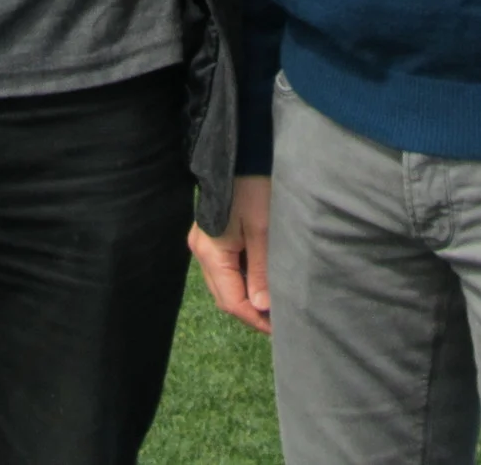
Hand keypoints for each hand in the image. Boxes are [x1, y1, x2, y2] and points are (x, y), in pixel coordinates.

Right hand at [190, 174, 272, 334]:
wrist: (242, 153)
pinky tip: (261, 278)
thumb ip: (261, 271)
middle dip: (250, 310)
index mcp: (210, 253)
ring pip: (224, 283)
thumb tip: (262, 308)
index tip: (278, 328)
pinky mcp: (211, 235)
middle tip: (279, 319)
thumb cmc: (254, 188)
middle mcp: (201, 251)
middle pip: (224, 295)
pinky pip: (225, 267)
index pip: (231, 301)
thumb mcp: (263, 232)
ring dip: (246, 294)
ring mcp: (203, 243)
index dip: (254, 318)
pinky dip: (242, 277)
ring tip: (273, 301)